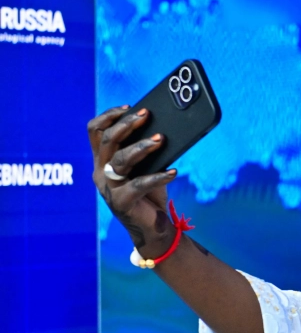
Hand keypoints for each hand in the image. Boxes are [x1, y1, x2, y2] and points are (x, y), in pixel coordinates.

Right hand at [88, 106, 177, 254]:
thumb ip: (146, 149)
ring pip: (120, 161)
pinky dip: (158, 177)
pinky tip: (173, 172)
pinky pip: (139, 185)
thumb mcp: (146, 166)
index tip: (130, 106)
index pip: (95, 131)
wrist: (153, 226)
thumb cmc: (150, 191)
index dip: (109, 116)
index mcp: (103, 159)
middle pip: (107, 141)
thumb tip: (161, 127)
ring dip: (141, 147)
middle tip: (146, 115)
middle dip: (126, 124)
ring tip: (160, 139)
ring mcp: (109, 188)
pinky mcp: (121, 203)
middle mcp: (101, 171)